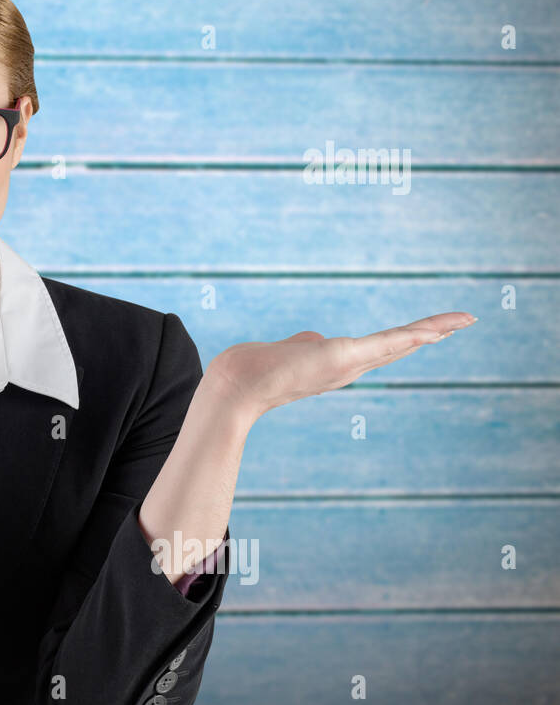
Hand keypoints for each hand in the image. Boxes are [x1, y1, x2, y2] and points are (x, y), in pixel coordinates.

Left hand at [205, 310, 476, 421]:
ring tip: (464, 319)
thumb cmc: (257, 369)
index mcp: (340, 364)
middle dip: (434, 333)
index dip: (411, 339)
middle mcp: (350, 368)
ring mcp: (349, 365)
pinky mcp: (342, 357)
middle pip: (401, 347)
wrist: (238, 385)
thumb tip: (314, 338)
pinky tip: (435, 331)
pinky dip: (411, 337)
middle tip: (466, 320)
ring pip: (399, 344)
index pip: (383, 348)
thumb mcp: (291, 350)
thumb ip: (307, 343)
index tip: (436, 330)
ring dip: (434, 330)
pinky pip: (384, 345)